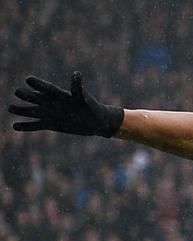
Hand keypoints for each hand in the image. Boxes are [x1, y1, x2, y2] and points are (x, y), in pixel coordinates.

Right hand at [9, 72, 123, 136]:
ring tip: (10, 108)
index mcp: (60, 94)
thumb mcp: (85, 97)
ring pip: (32, 111)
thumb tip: (76, 74)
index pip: (47, 88)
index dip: (39, 84)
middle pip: (36, 98)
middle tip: (17, 91)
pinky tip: (14, 126)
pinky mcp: (50, 124)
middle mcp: (52, 102)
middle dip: (27, 95)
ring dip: (21, 110)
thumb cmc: (91, 107)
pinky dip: (26, 126)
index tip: (28, 79)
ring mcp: (50, 113)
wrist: (94, 122)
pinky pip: (36, 125)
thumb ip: (78, 87)